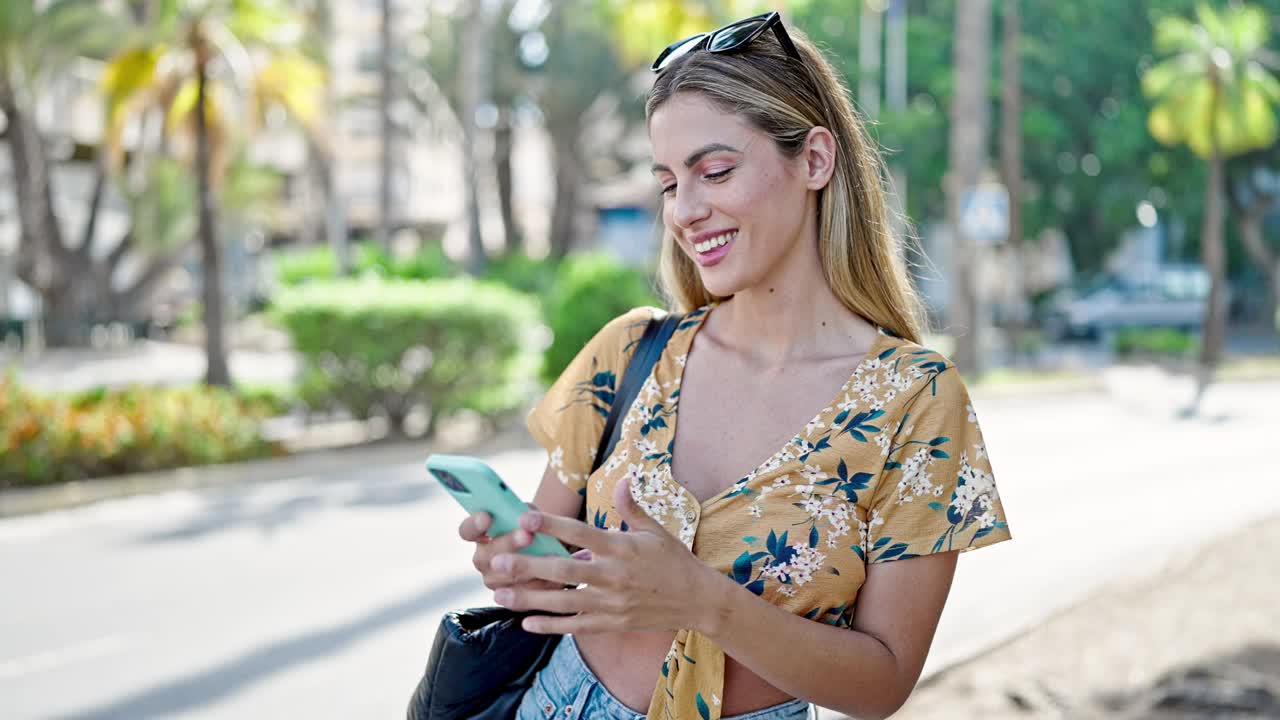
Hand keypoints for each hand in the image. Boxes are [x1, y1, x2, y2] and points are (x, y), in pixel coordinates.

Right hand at [457, 509, 567, 593]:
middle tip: (527, 535)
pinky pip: (524, 595)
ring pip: (506, 577)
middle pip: (487, 555)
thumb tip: (527, 513)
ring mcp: (495, 581)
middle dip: (509, 543)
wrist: (550, 553)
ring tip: (547, 557)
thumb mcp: (531, 516)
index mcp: (481, 535)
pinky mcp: (511, 600)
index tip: (487, 516)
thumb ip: (526, 513)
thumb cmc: (536, 528)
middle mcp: (483, 559)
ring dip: (527, 567)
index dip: (474, 524)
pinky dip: (542, 584)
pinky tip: (557, 576)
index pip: (467, 530)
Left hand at [489, 478, 721, 634]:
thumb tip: (622, 478)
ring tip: (500, 595)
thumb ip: (631, 507)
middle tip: (496, 563)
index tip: (525, 518)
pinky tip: (525, 623)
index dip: (552, 526)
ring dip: (529, 599)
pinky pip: (575, 626)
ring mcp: (612, 603)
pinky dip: (550, 626)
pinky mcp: (612, 623)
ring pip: (563, 602)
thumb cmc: (674, 561)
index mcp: (621, 547)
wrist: (698, 600)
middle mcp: (614, 575)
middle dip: (528, 566)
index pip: (581, 533)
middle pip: (564, 570)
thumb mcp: (656, 530)